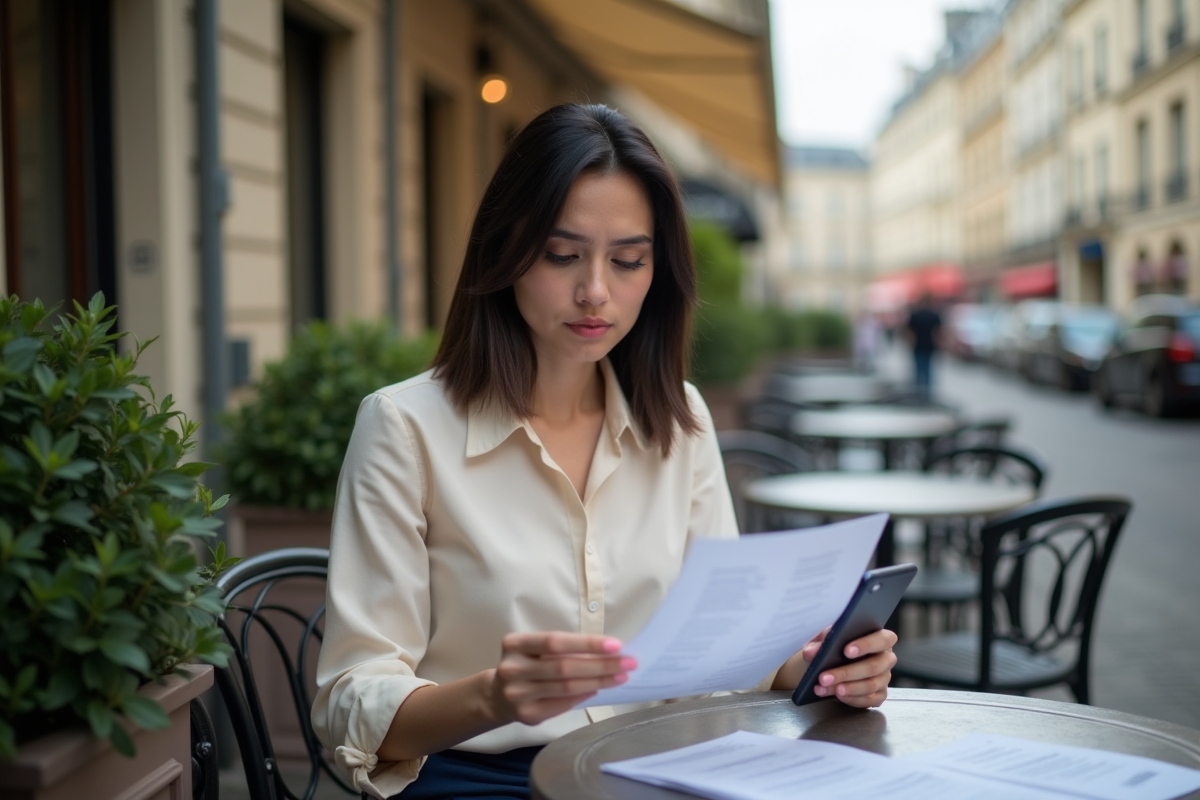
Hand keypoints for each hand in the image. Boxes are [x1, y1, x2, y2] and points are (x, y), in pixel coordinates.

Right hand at [489, 632, 636, 725]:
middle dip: (601, 665)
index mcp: (515, 644)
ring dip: (598, 682)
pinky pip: (562, 705)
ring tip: (620, 677)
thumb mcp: (534, 649)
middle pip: (564, 667)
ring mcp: (517, 694)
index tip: (616, 645)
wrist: (497, 695)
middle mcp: (512, 668)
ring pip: (566, 687)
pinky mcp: (526, 714)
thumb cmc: (527, 664)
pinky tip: (597, 689)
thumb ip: (561, 648)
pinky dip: (584, 695)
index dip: (587, 643)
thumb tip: (606, 651)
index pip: (555, 642)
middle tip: (628, 663)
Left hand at [774, 627, 897, 708]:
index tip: (846, 651)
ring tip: (826, 688)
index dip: (866, 645)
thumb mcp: (825, 639)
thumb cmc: (834, 646)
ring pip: (870, 685)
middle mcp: (886, 658)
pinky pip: (869, 700)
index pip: (883, 639)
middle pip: (873, 666)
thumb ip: (819, 643)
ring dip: (846, 688)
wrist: (830, 664)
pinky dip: (852, 699)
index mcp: (879, 637)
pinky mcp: (880, 695)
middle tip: (824, 677)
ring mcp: (884, 678)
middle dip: (847, 672)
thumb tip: (810, 653)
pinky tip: (837, 696)